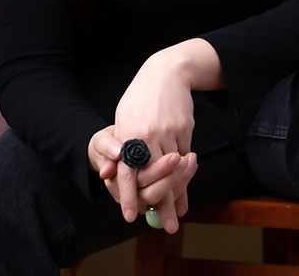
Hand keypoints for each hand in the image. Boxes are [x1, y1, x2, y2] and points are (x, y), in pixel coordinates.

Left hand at [91, 40, 223, 232]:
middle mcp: (149, 135)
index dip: (128, 195)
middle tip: (167, 226)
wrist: (166, 73)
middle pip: (156, 177)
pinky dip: (186, 172)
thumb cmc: (140, 99)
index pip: (128, 171)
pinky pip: (185, 156)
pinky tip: (187, 183)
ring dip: (178, 193)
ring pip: (174, 170)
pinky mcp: (185, 128)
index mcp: (129, 134)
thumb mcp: (124, 119)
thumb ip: (120, 147)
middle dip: (162, 205)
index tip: (129, 216)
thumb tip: (112, 175)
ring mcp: (169, 132)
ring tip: (180, 212)